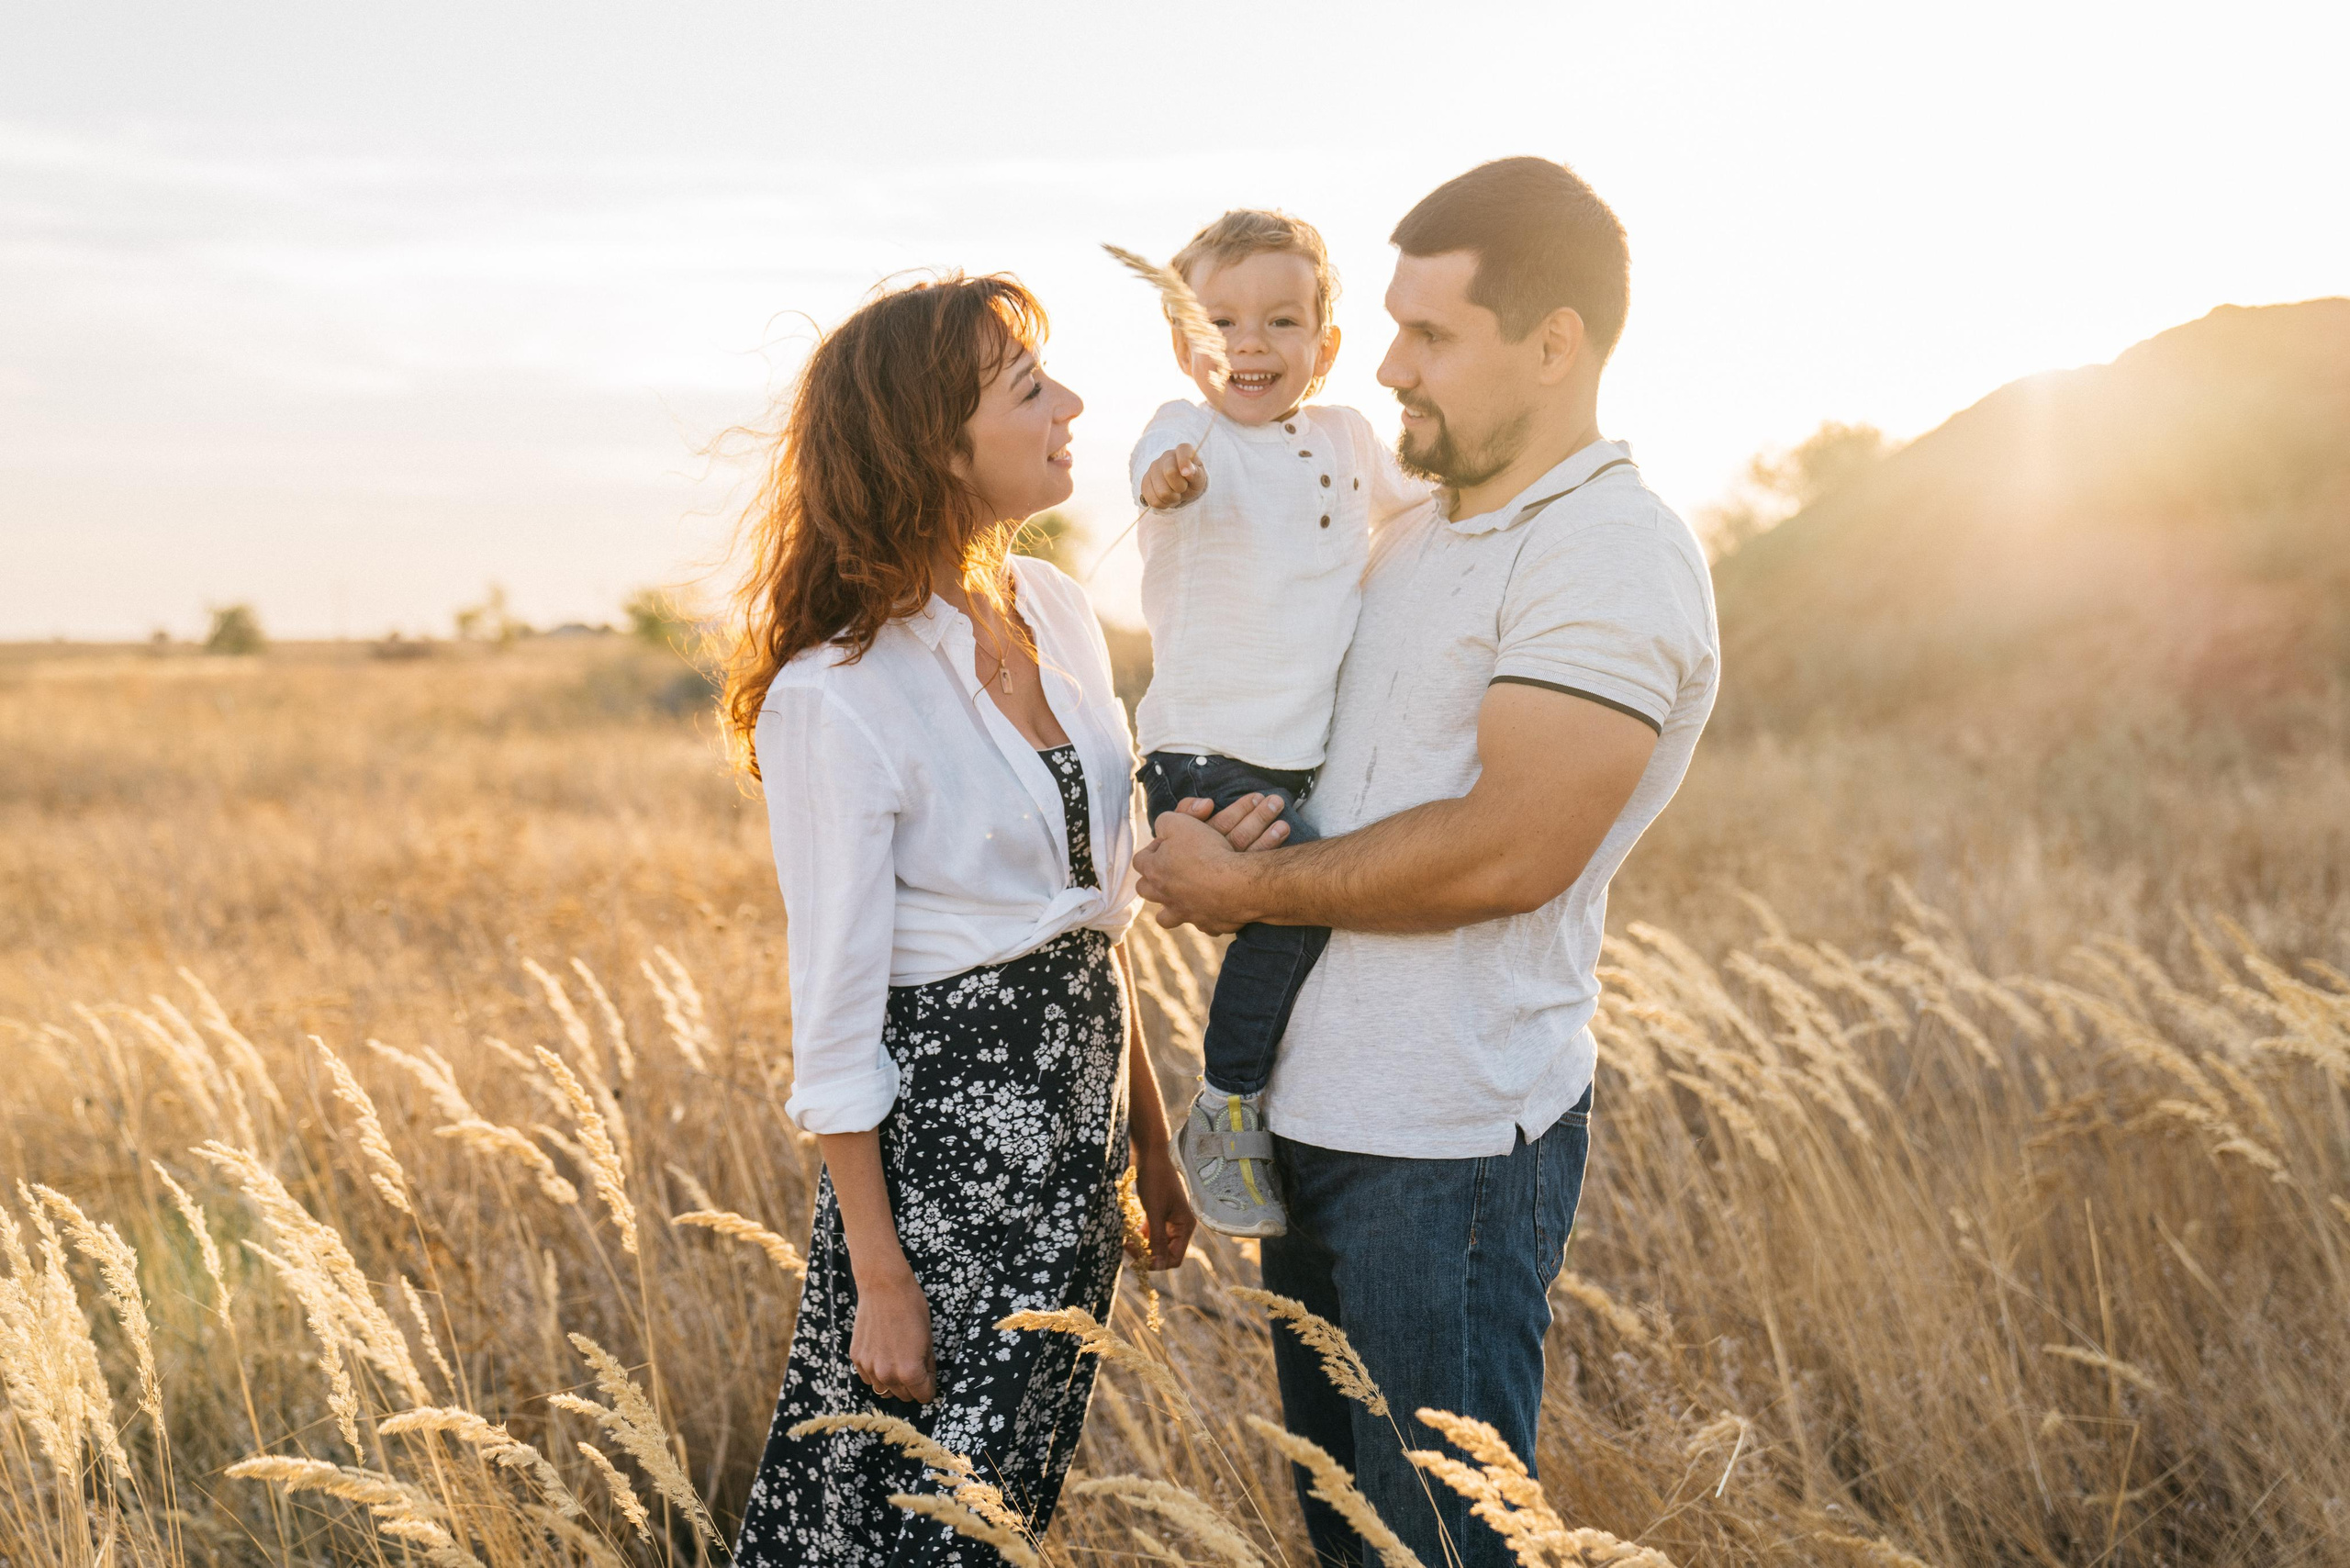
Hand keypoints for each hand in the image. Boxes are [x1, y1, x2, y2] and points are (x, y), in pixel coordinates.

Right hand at [849, 1266, 935, 1403]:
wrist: (884, 1287)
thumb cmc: (912, 1309)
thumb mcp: (929, 1339)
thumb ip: (927, 1366)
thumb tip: (926, 1381)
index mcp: (910, 1372)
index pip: (924, 1396)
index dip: (930, 1385)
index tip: (929, 1375)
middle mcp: (888, 1375)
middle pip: (904, 1396)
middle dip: (912, 1385)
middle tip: (915, 1363)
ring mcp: (869, 1368)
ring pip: (884, 1390)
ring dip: (893, 1381)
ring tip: (897, 1359)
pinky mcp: (856, 1358)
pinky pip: (869, 1377)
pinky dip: (876, 1372)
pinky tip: (882, 1353)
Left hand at [1130, 1145, 1195, 1269]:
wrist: (1150, 1155)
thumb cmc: (1155, 1180)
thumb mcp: (1155, 1211)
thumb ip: (1157, 1238)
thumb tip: (1159, 1264)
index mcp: (1185, 1226)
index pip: (1175, 1257)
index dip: (1157, 1262)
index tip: (1137, 1257)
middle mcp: (1180, 1226)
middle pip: (1165, 1253)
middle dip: (1148, 1254)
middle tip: (1128, 1246)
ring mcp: (1170, 1220)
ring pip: (1157, 1244)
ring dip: (1143, 1245)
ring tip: (1127, 1240)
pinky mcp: (1160, 1215)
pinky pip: (1152, 1233)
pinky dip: (1141, 1235)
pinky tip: (1130, 1232)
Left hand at [1133, 795, 1290, 934]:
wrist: (1237, 883)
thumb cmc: (1207, 851)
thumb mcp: (1180, 822)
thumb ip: (1165, 822)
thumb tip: (1162, 828)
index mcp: (1154, 871)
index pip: (1140, 860)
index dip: (1153, 850)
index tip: (1169, 843)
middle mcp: (1165, 896)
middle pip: (1146, 891)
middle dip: (1154, 881)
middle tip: (1170, 871)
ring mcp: (1185, 914)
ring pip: (1166, 918)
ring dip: (1171, 908)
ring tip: (1183, 898)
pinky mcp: (1208, 925)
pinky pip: (1202, 925)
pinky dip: (1206, 918)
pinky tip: (1215, 909)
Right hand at [1139, 444, 1207, 509]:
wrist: (1181, 487)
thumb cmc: (1192, 480)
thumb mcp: (1199, 478)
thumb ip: (1196, 473)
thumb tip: (1188, 471)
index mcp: (1183, 451)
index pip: (1183, 450)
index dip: (1184, 462)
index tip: (1187, 474)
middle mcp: (1166, 456)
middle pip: (1170, 472)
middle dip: (1180, 487)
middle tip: (1183, 488)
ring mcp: (1153, 468)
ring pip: (1161, 491)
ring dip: (1172, 498)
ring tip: (1175, 494)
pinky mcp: (1145, 482)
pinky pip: (1153, 499)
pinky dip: (1162, 504)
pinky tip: (1166, 499)